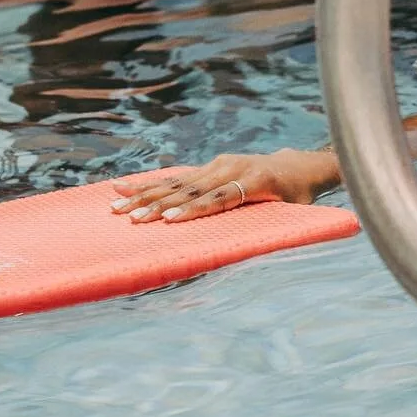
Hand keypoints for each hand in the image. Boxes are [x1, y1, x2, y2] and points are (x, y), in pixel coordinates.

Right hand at [109, 148, 340, 223]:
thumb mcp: (295, 213)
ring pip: (178, 183)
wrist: (299, 166)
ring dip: (145, 196)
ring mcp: (219, 164)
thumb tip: (255, 251)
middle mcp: (232, 168)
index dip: (193, 210)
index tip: (169, 221)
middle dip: (157, 206)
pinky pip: (177, 177)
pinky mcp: (210, 166)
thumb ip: (275, 225)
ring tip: (117, 206)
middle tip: (131, 218)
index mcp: (255, 181)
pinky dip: (150, 184)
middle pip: (190, 190)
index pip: (219, 198)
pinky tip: (124, 186)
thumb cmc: (299, 197)